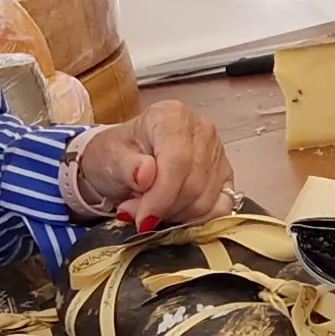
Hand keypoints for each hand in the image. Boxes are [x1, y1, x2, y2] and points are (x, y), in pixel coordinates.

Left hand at [69, 100, 233, 232]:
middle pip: (194, 183)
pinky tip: (174, 213)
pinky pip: (221, 206)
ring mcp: (217, 152)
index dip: (161, 196)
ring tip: (151, 209)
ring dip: (176, 215)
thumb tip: (145, 175)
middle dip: (164, 208)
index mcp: (172, 116)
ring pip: (206, 199)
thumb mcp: (109, 157)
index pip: (178, 161)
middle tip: (137, 214)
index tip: (143, 218)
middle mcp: (201, 130)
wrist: (124, 159)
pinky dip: (197, 218)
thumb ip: (126, 166)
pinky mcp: (225, 174)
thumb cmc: (117, 153)